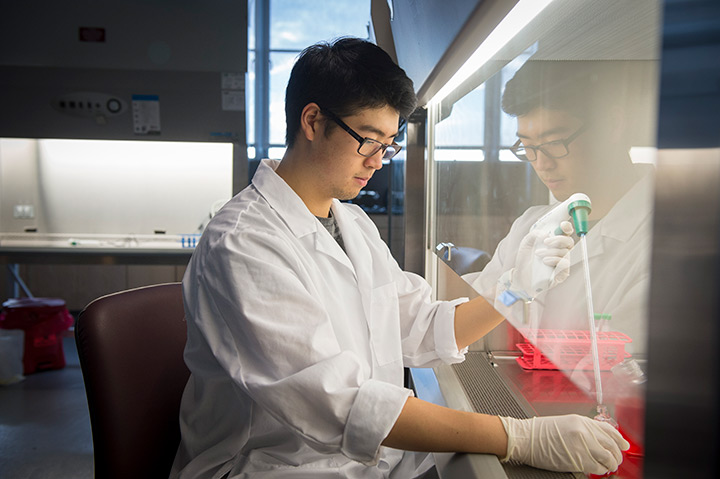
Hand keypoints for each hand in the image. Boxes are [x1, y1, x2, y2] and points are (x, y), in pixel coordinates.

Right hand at [499, 414, 629, 474]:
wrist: (525, 438)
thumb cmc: (540, 432)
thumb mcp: (565, 423)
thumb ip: (584, 429)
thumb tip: (599, 440)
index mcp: (581, 421)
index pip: (609, 430)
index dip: (619, 440)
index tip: (623, 445)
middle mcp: (584, 432)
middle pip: (611, 445)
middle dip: (616, 454)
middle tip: (616, 459)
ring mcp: (581, 446)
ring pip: (607, 458)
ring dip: (610, 464)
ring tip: (608, 466)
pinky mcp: (577, 459)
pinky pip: (597, 467)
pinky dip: (600, 470)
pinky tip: (598, 469)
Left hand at [511, 220, 574, 294]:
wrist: (520, 276)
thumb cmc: (525, 259)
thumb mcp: (526, 243)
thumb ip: (534, 234)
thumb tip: (546, 233)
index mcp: (554, 242)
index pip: (566, 233)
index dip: (567, 227)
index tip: (562, 225)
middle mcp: (561, 251)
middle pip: (569, 241)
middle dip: (558, 239)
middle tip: (545, 242)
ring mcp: (562, 263)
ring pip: (565, 252)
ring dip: (551, 251)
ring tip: (538, 254)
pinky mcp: (562, 274)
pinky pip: (565, 264)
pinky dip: (555, 260)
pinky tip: (545, 261)